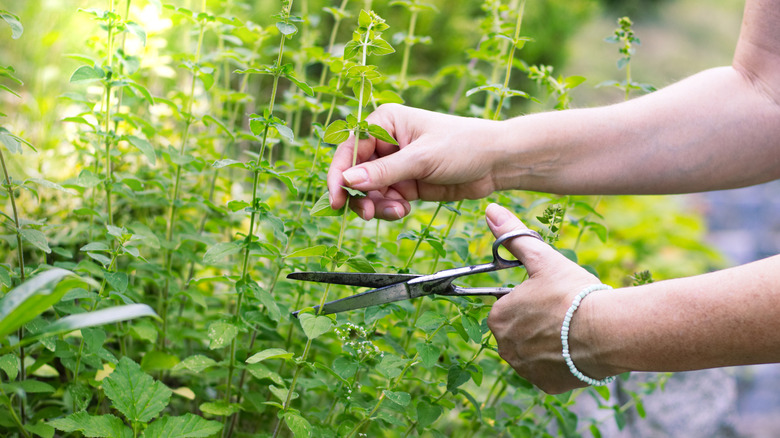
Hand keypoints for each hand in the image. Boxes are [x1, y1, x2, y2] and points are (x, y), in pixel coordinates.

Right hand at [327, 104, 502, 219]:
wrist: (496, 163)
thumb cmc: (462, 146)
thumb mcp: (421, 158)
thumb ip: (384, 172)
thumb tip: (347, 180)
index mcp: (385, 122)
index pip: (350, 148)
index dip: (339, 174)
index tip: (336, 198)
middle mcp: (386, 142)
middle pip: (355, 173)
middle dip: (359, 195)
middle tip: (367, 213)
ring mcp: (395, 165)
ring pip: (369, 191)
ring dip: (376, 205)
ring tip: (396, 211)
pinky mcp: (406, 184)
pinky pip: (385, 200)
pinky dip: (390, 209)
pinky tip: (405, 210)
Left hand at [484, 203, 612, 393]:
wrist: (608, 331)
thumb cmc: (573, 293)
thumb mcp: (542, 259)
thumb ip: (514, 236)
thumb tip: (491, 211)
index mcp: (498, 317)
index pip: (508, 306)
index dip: (530, 299)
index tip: (549, 296)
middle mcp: (504, 347)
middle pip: (519, 330)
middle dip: (537, 322)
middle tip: (563, 312)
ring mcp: (525, 369)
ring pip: (533, 351)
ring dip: (547, 342)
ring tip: (572, 330)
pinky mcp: (546, 385)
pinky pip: (549, 371)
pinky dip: (560, 362)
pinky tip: (576, 350)